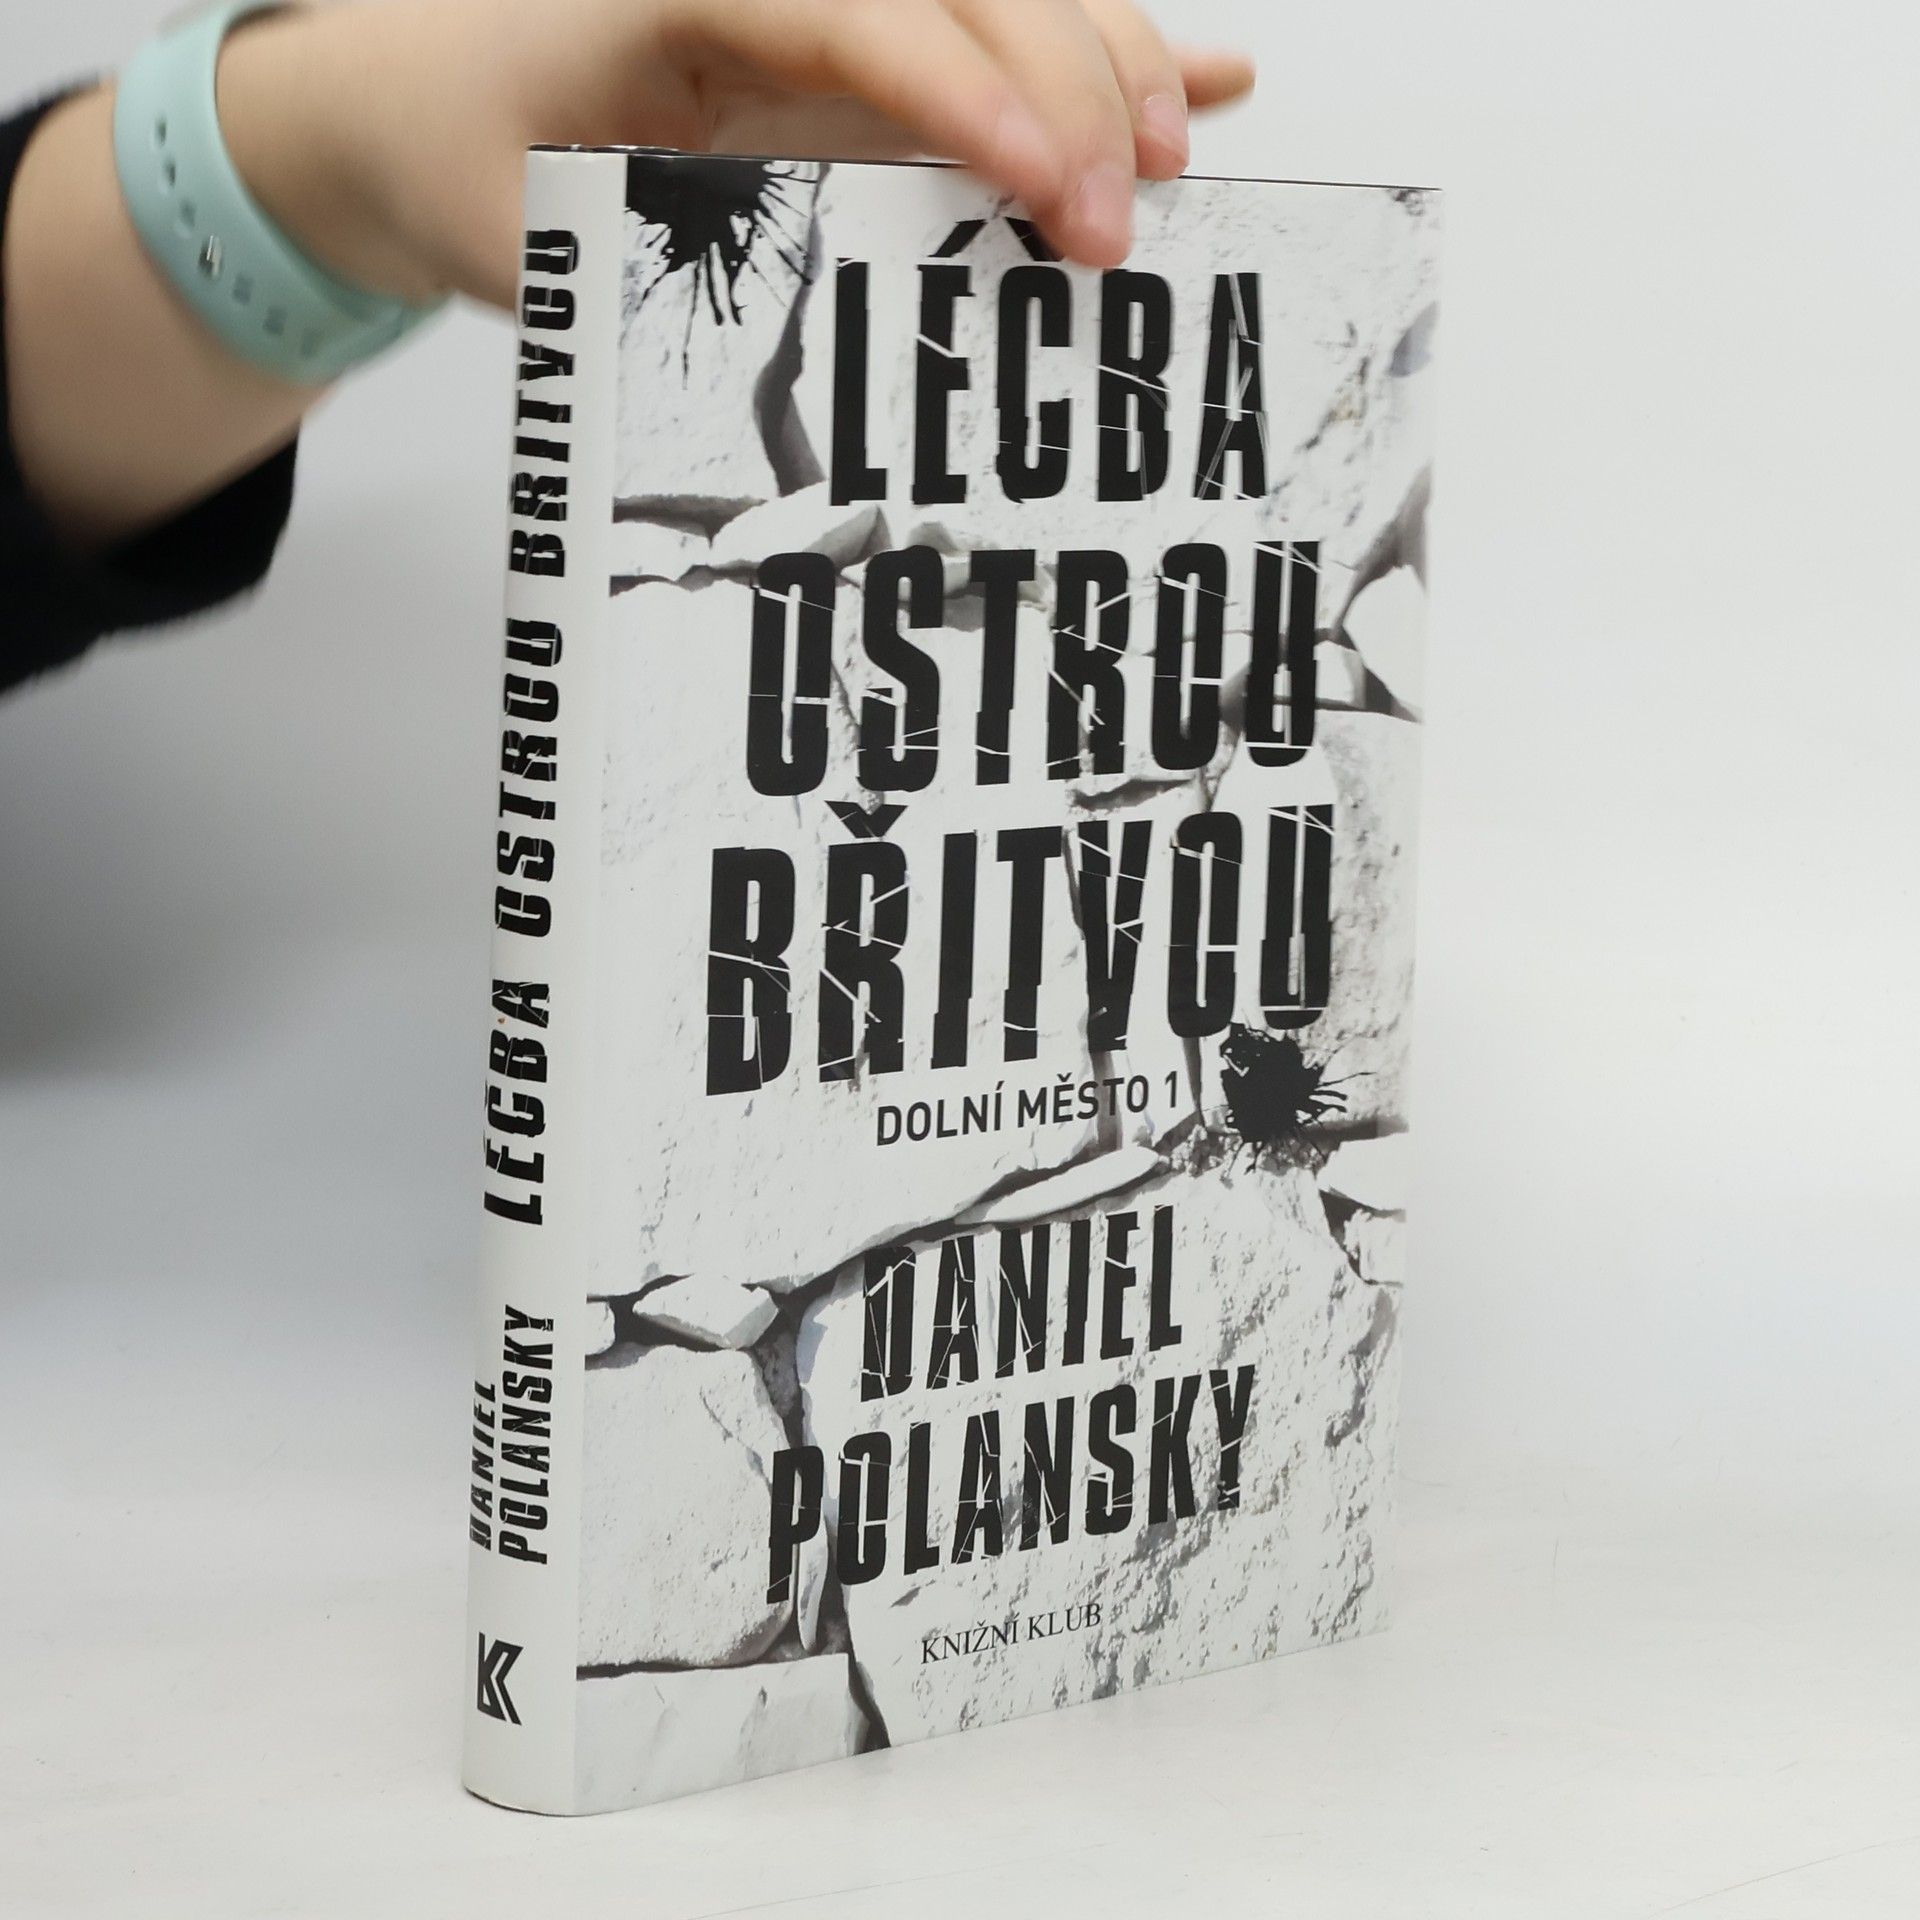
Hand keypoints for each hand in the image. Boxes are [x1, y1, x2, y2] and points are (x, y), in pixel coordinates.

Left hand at [219, 0, 1255, 308]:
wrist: (404, 104)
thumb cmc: (460, 160)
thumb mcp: (525, 233)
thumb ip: (644, 254)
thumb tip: (798, 313)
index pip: (852, 10)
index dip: (964, 89)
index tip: (1042, 180)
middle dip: (1061, 90)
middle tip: (1112, 224)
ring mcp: (821, 0)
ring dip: (1104, 60)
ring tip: (1170, 153)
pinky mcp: (850, 40)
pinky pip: (985, 35)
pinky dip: (1096, 54)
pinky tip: (1200, 79)